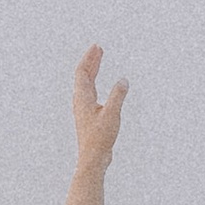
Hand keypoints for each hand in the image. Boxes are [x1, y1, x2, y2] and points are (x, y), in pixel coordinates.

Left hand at [72, 43, 128, 172]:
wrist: (93, 157)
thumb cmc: (100, 138)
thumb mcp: (112, 114)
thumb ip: (118, 96)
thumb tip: (123, 80)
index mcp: (83, 98)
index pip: (83, 72)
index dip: (89, 58)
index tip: (97, 47)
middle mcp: (80, 101)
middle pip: (83, 75)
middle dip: (91, 61)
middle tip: (98, 48)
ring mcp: (83, 108)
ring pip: (86, 84)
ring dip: (92, 70)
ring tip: (99, 60)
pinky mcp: (88, 115)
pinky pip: (89, 92)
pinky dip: (94, 82)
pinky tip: (98, 85)